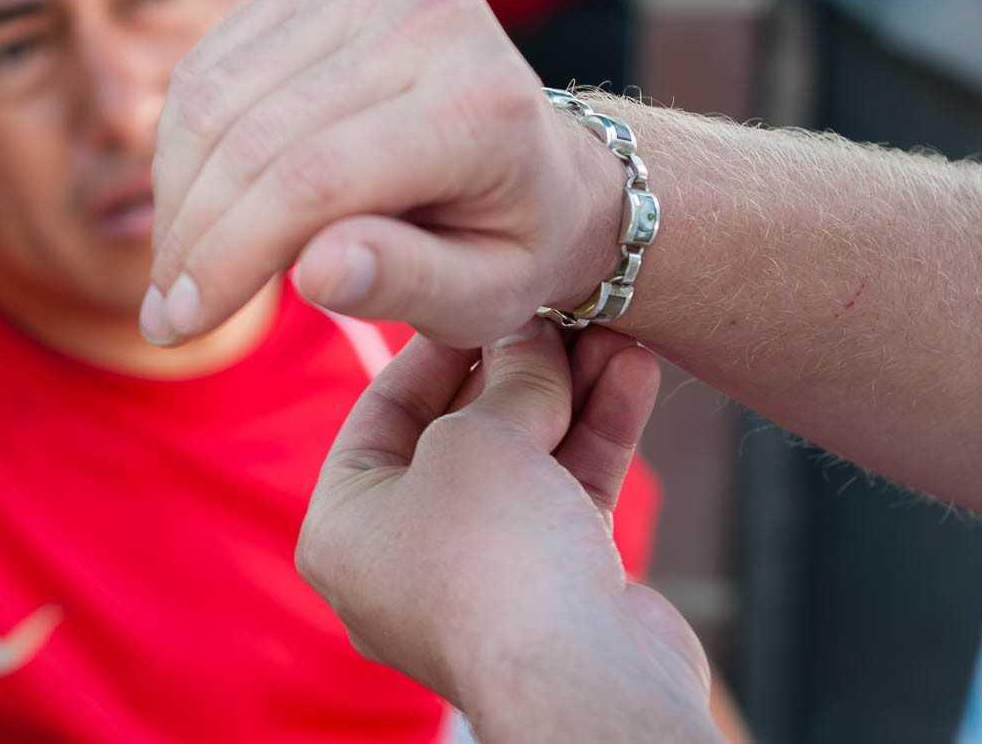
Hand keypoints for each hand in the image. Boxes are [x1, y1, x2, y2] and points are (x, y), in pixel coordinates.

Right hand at [143, 0, 621, 347]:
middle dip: (192, 235)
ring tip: (178, 269)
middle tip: (166, 312)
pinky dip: (186, 139)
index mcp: (482, 108)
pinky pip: (216, 59)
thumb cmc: (511, 247)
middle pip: (257, 134)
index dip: (230, 255)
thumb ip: (408, 283)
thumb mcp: (484, 297)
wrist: (544, 163)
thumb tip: (316, 271)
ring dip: (177, 191)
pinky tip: (193, 202)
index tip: (179, 325)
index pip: (315, 179)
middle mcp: (433, 23)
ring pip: (219, 93)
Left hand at [296, 324, 716, 741]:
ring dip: (573, 392)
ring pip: (526, 459)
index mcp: (346, 525)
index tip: (484, 301)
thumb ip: (503, 378)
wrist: (580, 680)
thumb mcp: (477, 439)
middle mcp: (404, 554)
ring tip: (615, 329)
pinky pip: (567, 492)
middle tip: (560, 311)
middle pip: (462, 432)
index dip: (437, 348)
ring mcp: (481, 574)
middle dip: (521, 368)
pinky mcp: (553, 586)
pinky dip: (599, 434)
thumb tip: (526, 332)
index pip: (384, 411)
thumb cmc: (491, 559)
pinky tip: (635, 372)